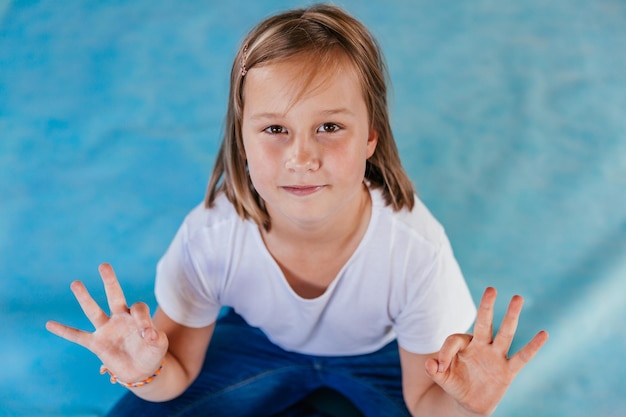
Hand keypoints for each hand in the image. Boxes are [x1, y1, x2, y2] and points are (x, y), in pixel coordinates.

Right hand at [46, 263, 167, 383]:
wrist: (141, 370)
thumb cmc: (152, 353)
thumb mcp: (159, 344)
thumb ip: (155, 337)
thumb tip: (147, 334)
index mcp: (137, 316)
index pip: (138, 307)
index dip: (143, 318)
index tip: (147, 335)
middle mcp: (120, 318)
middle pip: (114, 295)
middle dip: (110, 281)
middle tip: (104, 265)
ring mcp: (106, 330)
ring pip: (93, 311)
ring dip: (84, 298)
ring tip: (75, 283)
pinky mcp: (96, 344)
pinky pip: (77, 336)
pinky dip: (64, 331)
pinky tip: (49, 324)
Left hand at [425, 287, 548, 415]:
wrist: (470, 402)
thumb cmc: (456, 384)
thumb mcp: (441, 378)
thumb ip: (434, 371)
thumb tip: (431, 364)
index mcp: (464, 345)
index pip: (455, 340)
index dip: (445, 352)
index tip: (439, 367)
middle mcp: (481, 346)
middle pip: (484, 323)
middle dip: (486, 307)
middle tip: (491, 289)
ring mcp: (495, 357)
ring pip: (504, 334)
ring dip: (510, 317)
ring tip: (518, 298)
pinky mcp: (507, 372)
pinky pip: (522, 358)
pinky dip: (532, 347)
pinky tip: (544, 334)